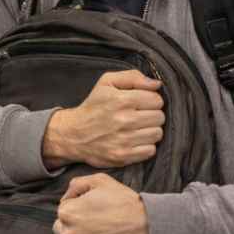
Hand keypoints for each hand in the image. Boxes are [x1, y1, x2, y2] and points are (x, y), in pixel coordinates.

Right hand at [42, 70, 164, 168]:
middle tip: (140, 115)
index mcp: (121, 100)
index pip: (157, 100)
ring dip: (150, 130)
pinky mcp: (123, 156)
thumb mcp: (107, 82)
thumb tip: (157, 84)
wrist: (74, 134)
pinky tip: (135, 140)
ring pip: (157, 134)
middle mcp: (124, 120)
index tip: (142, 103)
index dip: (151, 100)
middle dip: (152, 115)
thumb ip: (133, 77)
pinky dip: (146, 146)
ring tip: (138, 128)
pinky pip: (150, 151)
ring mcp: (124, 140)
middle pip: (159, 117)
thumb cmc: (93, 106)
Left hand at [53, 173, 148, 233]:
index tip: (90, 211)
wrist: (147, 227)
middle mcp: (68, 233)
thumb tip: (65, 198)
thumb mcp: (101, 181)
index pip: (61, 211)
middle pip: (59, 230)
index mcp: (68, 212)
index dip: (75, 209)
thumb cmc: (124, 202)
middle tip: (90, 225)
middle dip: (71, 226)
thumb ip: (77, 184)